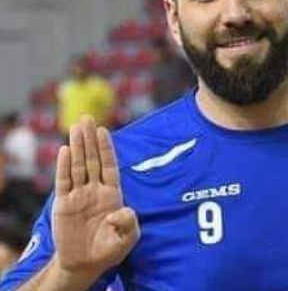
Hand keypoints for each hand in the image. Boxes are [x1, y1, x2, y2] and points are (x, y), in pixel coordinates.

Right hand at [53, 116, 139, 278]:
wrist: (86, 264)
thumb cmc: (109, 248)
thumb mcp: (127, 238)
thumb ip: (129, 223)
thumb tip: (122, 210)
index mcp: (112, 193)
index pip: (109, 165)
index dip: (106, 148)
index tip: (103, 130)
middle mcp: (95, 190)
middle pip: (92, 159)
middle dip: (89, 139)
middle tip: (86, 118)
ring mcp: (79, 195)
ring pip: (77, 166)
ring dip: (76, 147)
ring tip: (76, 127)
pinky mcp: (64, 204)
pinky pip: (64, 182)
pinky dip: (64, 166)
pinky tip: (65, 150)